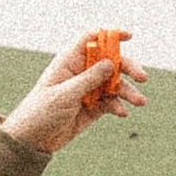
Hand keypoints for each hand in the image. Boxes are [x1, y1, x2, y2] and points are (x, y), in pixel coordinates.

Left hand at [5, 32, 145, 158]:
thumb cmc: (41, 112)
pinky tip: (121, 113)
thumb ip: (89, 79)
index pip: (92, 39)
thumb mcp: (65, 94)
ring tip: (139, 102)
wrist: (32, 140)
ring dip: (128, 91)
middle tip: (142, 77)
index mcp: (69, 62)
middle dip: (128, 67)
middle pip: (110, 62)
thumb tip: (111, 62)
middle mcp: (81, 72)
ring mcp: (88, 90)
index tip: (129, 37)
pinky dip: (118, 106)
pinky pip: (111, 102)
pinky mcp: (92, 107)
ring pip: (114, 84)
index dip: (110, 35)